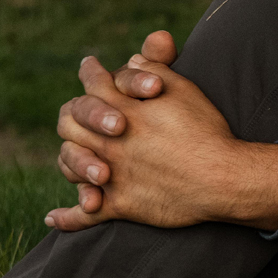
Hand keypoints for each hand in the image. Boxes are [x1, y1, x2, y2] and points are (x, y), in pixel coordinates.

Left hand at [47, 41, 277, 232]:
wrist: (222, 178)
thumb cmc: (207, 131)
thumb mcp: (184, 89)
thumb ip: (154, 69)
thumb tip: (132, 59)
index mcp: (122, 110)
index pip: (93, 84)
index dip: (90, 72)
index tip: (89, 66)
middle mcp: (109, 142)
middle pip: (69, 123)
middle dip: (75, 115)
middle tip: (83, 115)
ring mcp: (112, 175)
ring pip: (71, 166)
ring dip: (72, 160)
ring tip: (78, 160)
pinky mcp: (121, 205)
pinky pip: (85, 215)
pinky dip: (67, 218)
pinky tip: (54, 218)